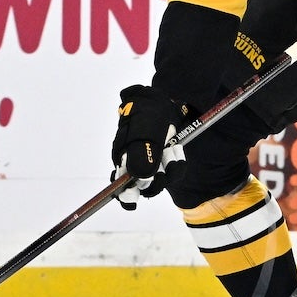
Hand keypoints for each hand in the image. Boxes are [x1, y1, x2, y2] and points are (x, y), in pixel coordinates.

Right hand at [110, 85, 188, 209]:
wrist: (166, 99)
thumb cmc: (149, 112)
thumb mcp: (144, 130)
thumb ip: (140, 153)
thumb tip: (139, 179)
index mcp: (122, 156)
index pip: (120, 184)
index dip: (128, 194)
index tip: (136, 197)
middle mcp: (133, 162)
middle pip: (143, 186)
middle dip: (158, 176)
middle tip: (165, 156)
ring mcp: (149, 162)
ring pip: (160, 179)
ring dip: (170, 166)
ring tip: (172, 148)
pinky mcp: (162, 160)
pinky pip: (171, 172)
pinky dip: (176, 162)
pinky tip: (176, 149)